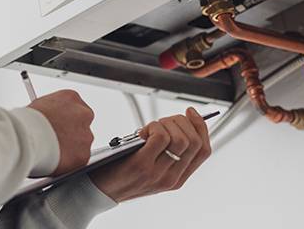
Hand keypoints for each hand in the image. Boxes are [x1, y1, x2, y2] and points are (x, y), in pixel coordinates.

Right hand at [28, 90, 94, 175]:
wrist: (27, 136)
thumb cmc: (27, 121)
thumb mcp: (39, 106)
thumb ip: (51, 112)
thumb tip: (48, 120)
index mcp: (72, 98)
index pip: (75, 107)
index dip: (65, 119)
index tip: (59, 125)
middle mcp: (83, 114)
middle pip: (81, 125)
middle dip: (71, 133)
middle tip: (57, 140)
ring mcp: (86, 135)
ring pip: (81, 144)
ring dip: (70, 148)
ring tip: (52, 152)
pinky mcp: (83, 155)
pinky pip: (78, 160)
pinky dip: (68, 163)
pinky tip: (55, 161)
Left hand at [88, 107, 211, 201]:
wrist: (99, 191)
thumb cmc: (123, 173)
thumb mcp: (153, 167)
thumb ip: (167, 152)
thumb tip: (180, 122)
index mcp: (178, 178)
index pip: (204, 150)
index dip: (201, 127)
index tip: (191, 113)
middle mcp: (172, 178)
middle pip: (194, 141)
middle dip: (181, 121)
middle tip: (163, 121)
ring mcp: (158, 173)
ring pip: (180, 138)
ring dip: (165, 124)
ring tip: (149, 129)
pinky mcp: (142, 165)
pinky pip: (160, 137)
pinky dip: (153, 127)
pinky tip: (142, 132)